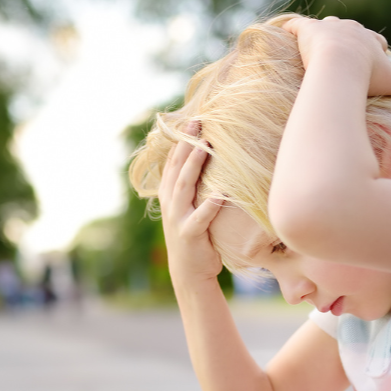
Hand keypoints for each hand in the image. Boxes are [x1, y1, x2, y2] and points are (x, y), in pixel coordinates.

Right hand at [158, 123, 223, 285]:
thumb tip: (211, 161)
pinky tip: (220, 194)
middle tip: (198, 122)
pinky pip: (200, 218)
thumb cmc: (196, 236)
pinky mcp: (189, 234)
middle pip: (178, 168)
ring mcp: (178, 218)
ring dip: (194, 166)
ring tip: (206, 147)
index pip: (174, 161)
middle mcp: (171, 203)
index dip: (182, 140)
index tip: (194, 119)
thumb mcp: (190, 208)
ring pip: (185, 187)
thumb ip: (195, 187)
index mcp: (170, 194)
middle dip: (187, 144)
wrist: (189, 272)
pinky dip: (209, 206)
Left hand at [283, 16, 390, 99]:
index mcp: (370, 40)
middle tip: (344, 54)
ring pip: (327, 25)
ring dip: (324, 33)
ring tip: (317, 44)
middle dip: (349, 40)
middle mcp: (351, 29)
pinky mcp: (308, 30)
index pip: (375, 41)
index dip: (374, 49)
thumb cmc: (367, 75)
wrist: (341, 66)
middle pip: (351, 31)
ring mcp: (328, 27)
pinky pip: (297, 25)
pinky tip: (286, 34)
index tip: (373, 58)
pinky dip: (292, 29)